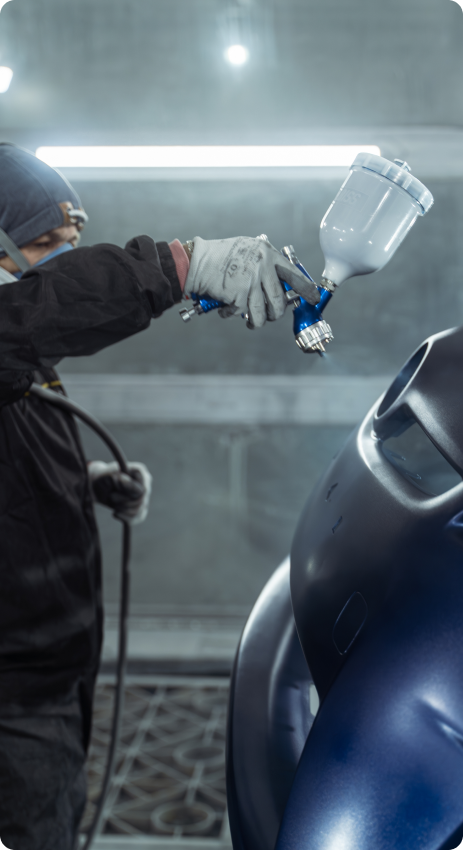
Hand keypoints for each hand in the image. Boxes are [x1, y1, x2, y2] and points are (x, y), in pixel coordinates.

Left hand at [87, 460, 151, 524]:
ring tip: (113, 504)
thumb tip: (124, 480)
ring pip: (140, 512)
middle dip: (123, 503)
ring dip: (123, 510)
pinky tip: (116, 513)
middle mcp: (146, 484)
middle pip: (141, 502)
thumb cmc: (104, 478)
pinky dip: (126, 519)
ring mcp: (145, 496)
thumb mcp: (109, 476)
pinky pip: (138, 518)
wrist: (99, 486)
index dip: (127, 495)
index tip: (112, 494)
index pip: (142, 490)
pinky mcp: (141, 508)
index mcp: (140, 472)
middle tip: (111, 497)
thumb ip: (119, 479)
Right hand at [184, 235, 319, 327]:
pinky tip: (227, 309)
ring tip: (252, 320)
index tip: (314, 298)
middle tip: (272, 315)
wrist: (197, 261)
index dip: (307, 289)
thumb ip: (265, 262)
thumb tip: (280, 282)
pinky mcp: (238, 296)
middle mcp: (263, 268)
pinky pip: (242, 313)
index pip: (294, 274)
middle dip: (277, 313)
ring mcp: (251, 283)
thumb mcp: (249, 249)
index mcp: (268, 254)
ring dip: (258, 321)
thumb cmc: (221, 255)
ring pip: (264, 313)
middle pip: (280, 300)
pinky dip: (233, 315)